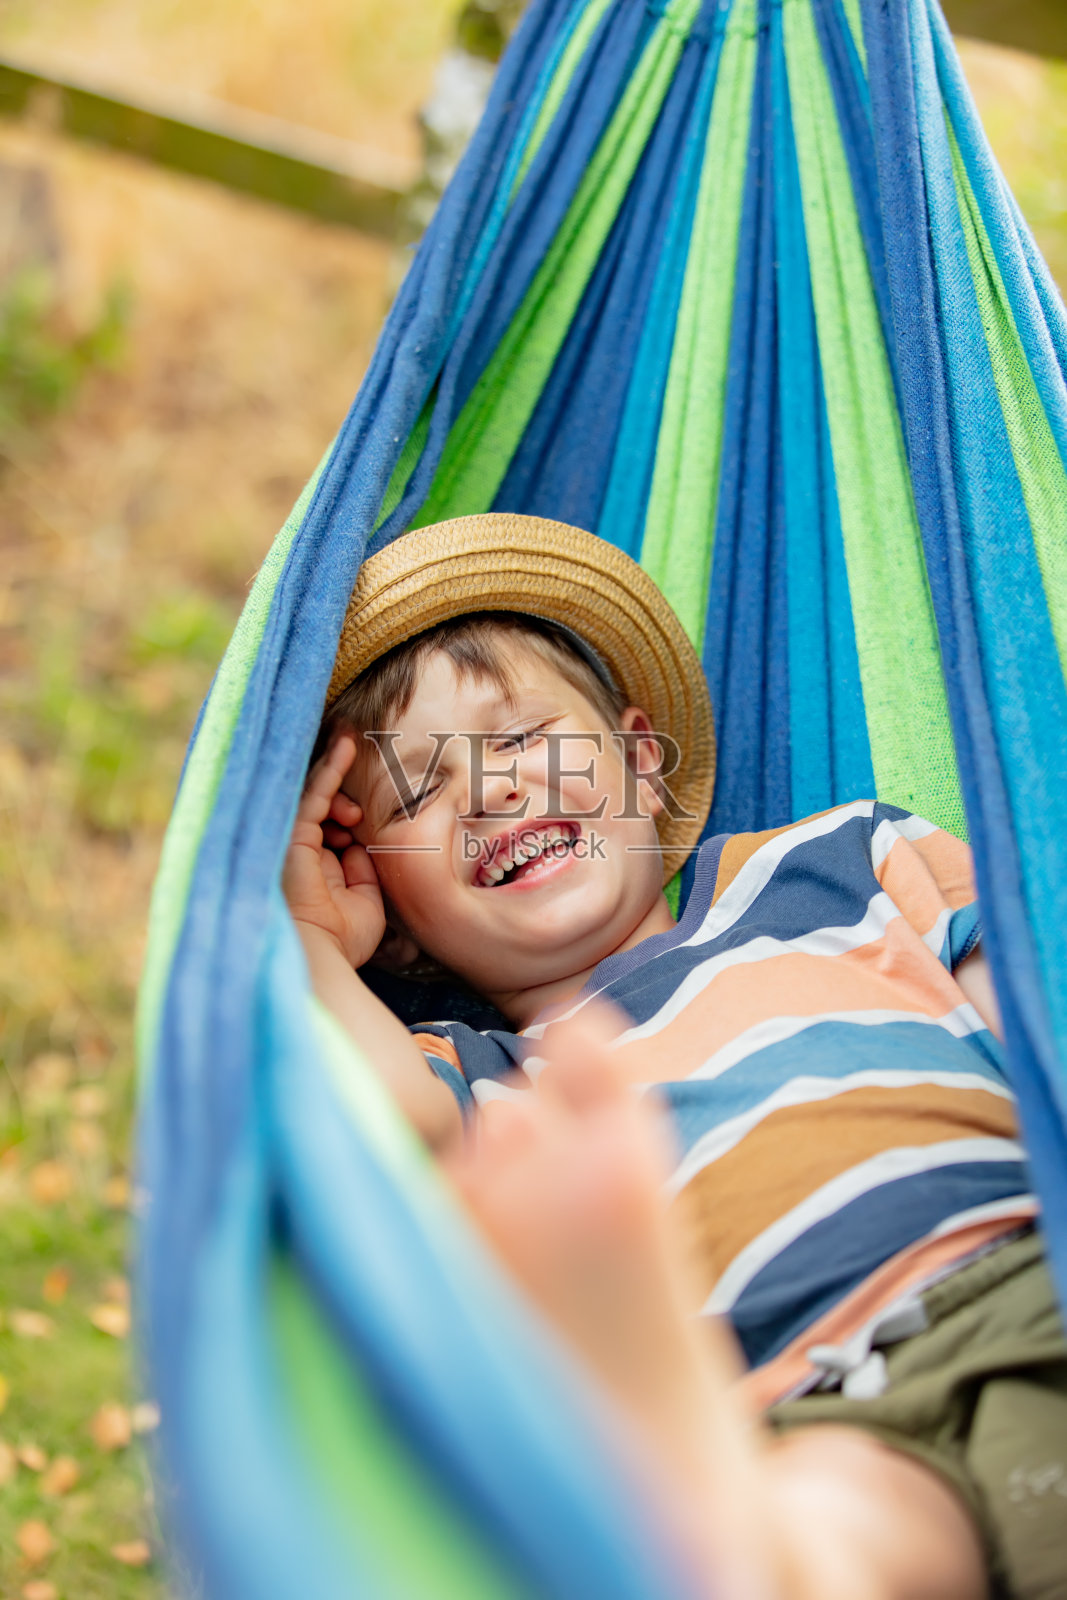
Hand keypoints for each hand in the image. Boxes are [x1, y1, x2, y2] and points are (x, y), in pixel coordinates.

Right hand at [282, 734, 385, 968]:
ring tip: (357, 811)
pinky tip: (347, 745)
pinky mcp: (291, 831)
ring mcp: (292, 839)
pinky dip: (331, 768)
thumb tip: (358, 842)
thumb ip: (362, 869)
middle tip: (361, 813)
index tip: (368, 818)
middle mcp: (298, 851)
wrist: (321, 954)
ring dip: (339, 788)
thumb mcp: (365, 901)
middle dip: (344, 802)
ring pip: (315, 795)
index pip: (329, 827)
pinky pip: (313, 792)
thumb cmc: (341, 938)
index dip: (348, 816)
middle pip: (320, 807)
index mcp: (314, 868)